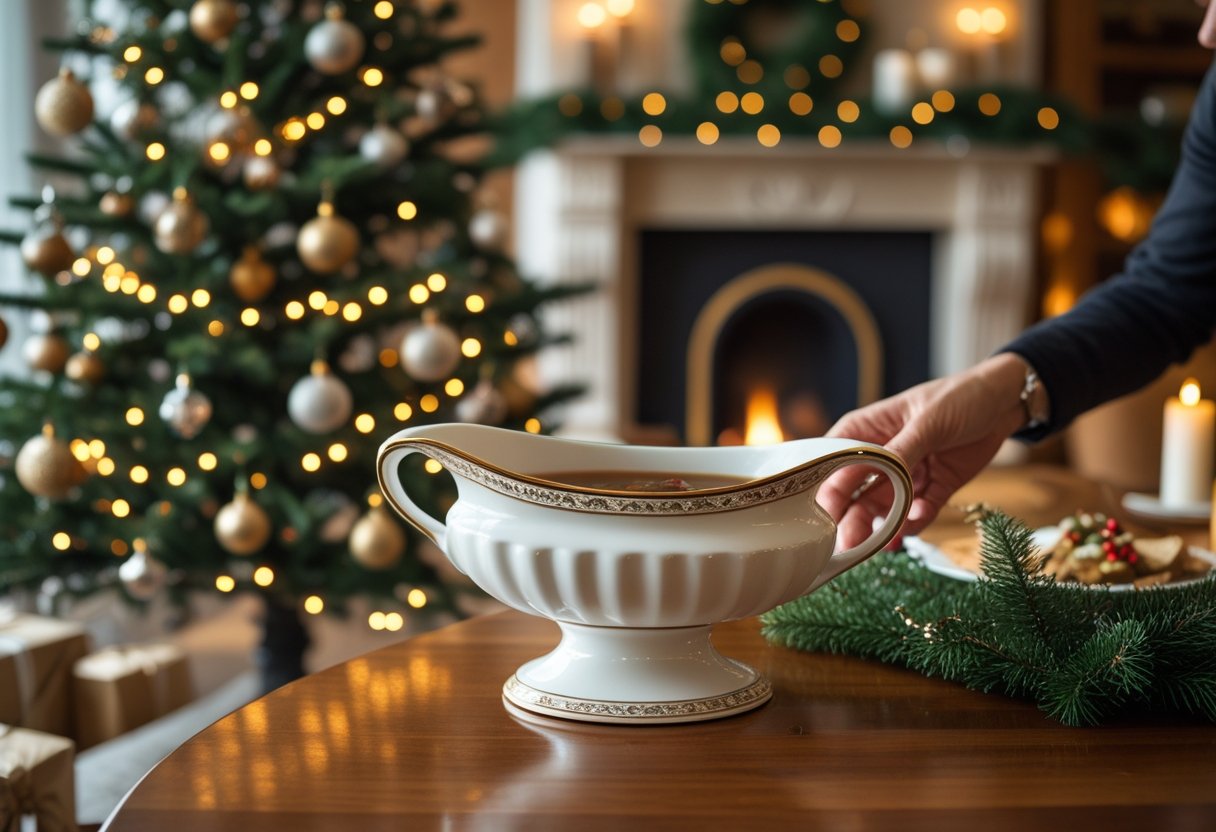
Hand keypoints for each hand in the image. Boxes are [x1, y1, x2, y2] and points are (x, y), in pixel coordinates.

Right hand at [819, 353, 1033, 550]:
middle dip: (852, 520)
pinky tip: (918, 519)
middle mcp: (879, 458)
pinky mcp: (932, 490)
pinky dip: (917, 521)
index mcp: (864, 432)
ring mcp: (905, 476)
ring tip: (886, 543)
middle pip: (854, 495)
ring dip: (883, 527)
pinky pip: (918, 513)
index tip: (822, 517)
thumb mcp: (927, 421)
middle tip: (849, 545)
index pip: (834, 464)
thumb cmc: (958, 396)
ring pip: (884, 510)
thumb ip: (900, 451)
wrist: (1004, 403)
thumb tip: (876, 474)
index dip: (826, 491)